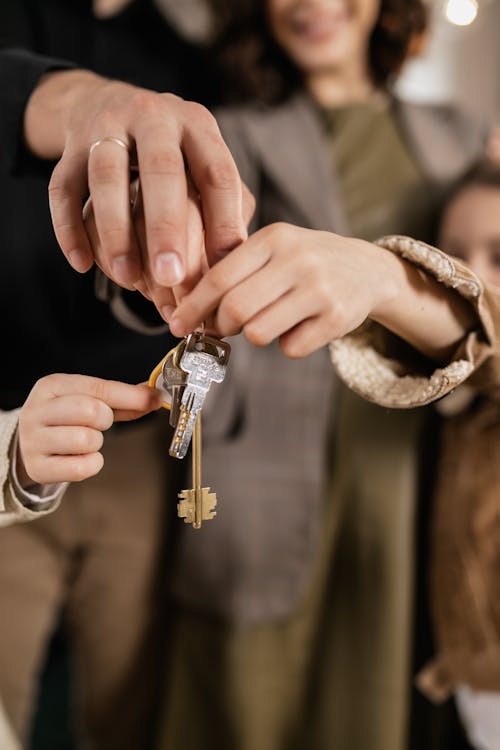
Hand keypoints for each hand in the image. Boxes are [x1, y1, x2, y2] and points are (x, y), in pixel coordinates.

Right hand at [17, 374, 161, 484]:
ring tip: (85, 440)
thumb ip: (121, 398)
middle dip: (105, 420)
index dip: (130, 396)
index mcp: (51, 386)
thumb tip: (154, 396)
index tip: (154, 399)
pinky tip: (80, 458)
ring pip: (85, 440)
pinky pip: (81, 468)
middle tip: (98, 424)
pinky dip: (91, 464)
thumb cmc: (64, 419)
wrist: (27, 445)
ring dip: (96, 443)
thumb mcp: (86, 399)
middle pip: (90, 411)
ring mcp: (33, 440)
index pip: (98, 388)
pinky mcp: (37, 468)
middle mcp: (37, 410)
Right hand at [24, 70, 249, 299]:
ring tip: (126, 278)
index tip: (223, 270)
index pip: (218, 173)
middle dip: (166, 227)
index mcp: (198, 125)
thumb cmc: (173, 154)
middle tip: (171, 277)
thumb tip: (235, 263)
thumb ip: (227, 206)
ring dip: (115, 230)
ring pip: (106, 176)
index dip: (224, 223)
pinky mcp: (70, 145)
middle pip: (161, 169)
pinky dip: (68, 228)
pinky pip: (62, 188)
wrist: (108, 103)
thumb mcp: (205, 164)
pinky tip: (82, 265)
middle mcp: (154, 117)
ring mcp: (107, 126)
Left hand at [168, 223, 474, 360]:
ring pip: (259, 333)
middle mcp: (297, 259)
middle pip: (235, 309)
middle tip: (223, 328)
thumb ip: (236, 270)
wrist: (367, 269)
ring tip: (268, 321)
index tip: (177, 325)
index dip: (193, 306)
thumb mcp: (273, 249)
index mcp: (273, 238)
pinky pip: (291, 348)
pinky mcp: (338, 318)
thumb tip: (189, 311)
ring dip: (255, 336)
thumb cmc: (304, 262)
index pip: (219, 277)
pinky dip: (287, 344)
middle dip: (221, 326)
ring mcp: (320, 289)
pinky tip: (299, 327)